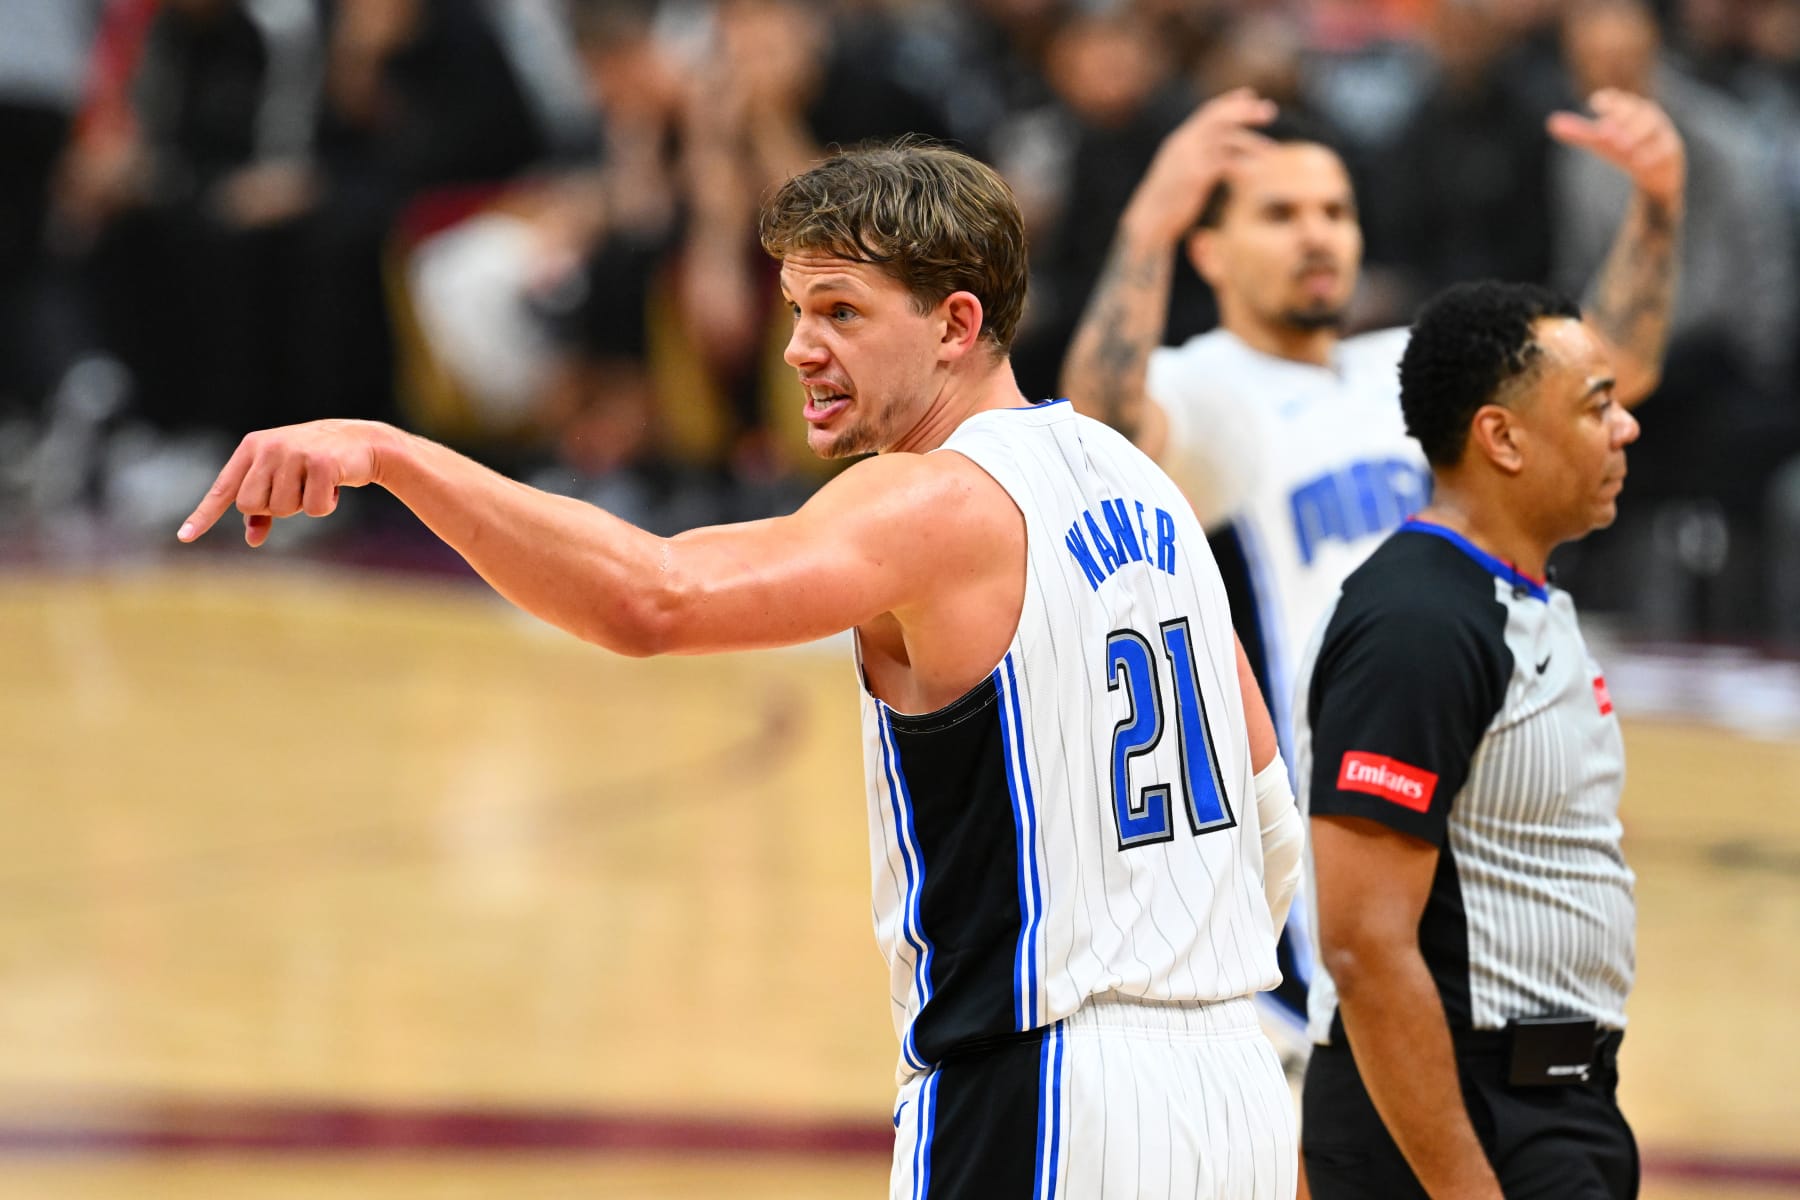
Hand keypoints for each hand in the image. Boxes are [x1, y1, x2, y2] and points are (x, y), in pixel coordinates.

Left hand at [177, 420, 391, 546]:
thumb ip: (265, 506)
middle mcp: (268, 447)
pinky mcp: (320, 463)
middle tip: (297, 490)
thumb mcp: (285, 479)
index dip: (204, 515)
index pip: (224, 489)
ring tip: (317, 484)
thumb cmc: (316, 463)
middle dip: (276, 508)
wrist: (361, 442)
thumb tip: (252, 539)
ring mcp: (293, 454)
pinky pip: (312, 508)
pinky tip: (334, 486)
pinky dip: (325, 505)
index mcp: (252, 447)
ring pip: (282, 509)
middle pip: (252, 506)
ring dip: (303, 505)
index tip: (185, 537)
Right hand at [1122, 88, 1277, 245]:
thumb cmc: (1166, 201)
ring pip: (1226, 139)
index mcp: (1180, 141)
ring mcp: (1189, 159)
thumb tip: (1215, 159)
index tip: (1251, 94)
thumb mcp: (1179, 173)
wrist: (1149, 221)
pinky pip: (1225, 163)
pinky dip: (1243, 165)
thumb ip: (1195, 159)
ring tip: (1271, 151)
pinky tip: (1255, 172)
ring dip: (1251, 142)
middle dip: (1246, 112)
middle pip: (1219, 117)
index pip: (1207, 112)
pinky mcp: (1195, 176)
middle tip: (1271, 111)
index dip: (1230, 102)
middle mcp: (1184, 144)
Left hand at [1547, 89, 1684, 210]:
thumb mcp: (1601, 142)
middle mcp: (1648, 118)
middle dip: (1622, 117)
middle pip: (1638, 110)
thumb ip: (1579, 132)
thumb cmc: (1626, 149)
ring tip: (1621, 146)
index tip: (1595, 103)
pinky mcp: (1671, 152)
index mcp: (1631, 110)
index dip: (1609, 101)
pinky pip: (1665, 151)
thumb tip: (1550, 123)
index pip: (1619, 101)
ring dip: (1637, 135)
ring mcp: (1662, 134)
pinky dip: (1652, 155)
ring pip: (1654, 128)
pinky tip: (1640, 163)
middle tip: (1604, 130)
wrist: (1655, 173)